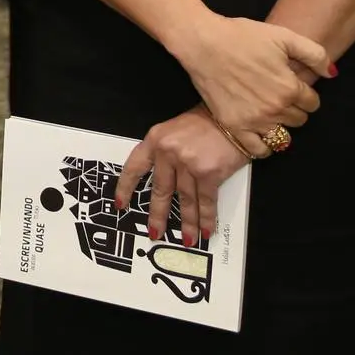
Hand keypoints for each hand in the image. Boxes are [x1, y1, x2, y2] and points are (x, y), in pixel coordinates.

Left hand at [116, 108, 254, 249]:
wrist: (234, 115)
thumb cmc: (207, 121)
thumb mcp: (176, 129)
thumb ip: (166, 151)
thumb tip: (165, 180)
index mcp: (155, 139)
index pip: (135, 167)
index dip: (126, 188)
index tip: (121, 204)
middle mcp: (168, 152)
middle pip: (160, 190)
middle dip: (157, 215)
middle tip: (154, 233)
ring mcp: (187, 163)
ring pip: (184, 200)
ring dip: (186, 223)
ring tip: (186, 240)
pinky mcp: (208, 173)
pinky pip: (205, 201)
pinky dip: (206, 218)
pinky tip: (205, 231)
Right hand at [169, 14, 332, 137]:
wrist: (203, 43)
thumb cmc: (242, 35)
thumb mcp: (283, 35)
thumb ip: (314, 54)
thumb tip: (331, 74)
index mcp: (289, 87)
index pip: (313, 103)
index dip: (305, 93)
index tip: (292, 84)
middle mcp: (275, 108)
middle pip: (299, 119)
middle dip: (294, 107)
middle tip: (279, 94)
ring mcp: (254, 120)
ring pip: (283, 136)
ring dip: (281, 124)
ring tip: (270, 112)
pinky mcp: (234, 126)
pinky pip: (258, 149)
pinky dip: (264, 145)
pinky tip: (261, 132)